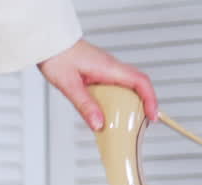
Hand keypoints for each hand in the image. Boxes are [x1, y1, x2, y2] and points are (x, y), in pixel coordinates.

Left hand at [37, 38, 158, 130]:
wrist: (49, 43)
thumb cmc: (57, 57)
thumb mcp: (69, 86)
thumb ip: (85, 105)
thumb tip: (98, 124)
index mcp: (109, 68)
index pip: (140, 81)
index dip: (150, 99)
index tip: (153, 115)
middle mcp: (112, 67)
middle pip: (138, 85)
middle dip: (144, 104)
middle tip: (141, 124)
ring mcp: (106, 68)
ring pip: (127, 86)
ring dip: (130, 102)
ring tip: (126, 121)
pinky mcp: (99, 71)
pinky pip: (115, 86)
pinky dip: (117, 99)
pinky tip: (109, 111)